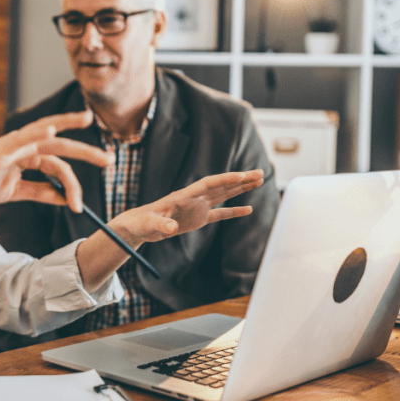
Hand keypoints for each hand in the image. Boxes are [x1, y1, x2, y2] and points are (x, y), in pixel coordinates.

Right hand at [0, 111, 109, 211]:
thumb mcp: (14, 192)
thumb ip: (38, 192)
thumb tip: (62, 198)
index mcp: (27, 156)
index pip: (58, 165)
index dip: (72, 184)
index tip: (80, 205)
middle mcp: (23, 146)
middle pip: (61, 145)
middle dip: (86, 152)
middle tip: (110, 160)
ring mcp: (12, 145)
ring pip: (46, 134)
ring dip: (68, 126)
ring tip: (87, 120)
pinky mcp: (0, 149)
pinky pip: (21, 139)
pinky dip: (37, 132)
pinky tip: (52, 128)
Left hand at [109, 170, 264, 244]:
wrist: (138, 225)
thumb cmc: (141, 222)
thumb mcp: (150, 224)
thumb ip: (161, 224)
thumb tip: (171, 228)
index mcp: (184, 195)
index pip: (208, 184)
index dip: (225, 179)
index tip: (241, 175)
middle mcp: (194, 198)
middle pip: (222, 185)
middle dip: (241, 179)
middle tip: (261, 172)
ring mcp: (198, 207)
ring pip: (224, 195)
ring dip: (241, 188)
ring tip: (260, 180)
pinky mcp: (198, 218)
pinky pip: (220, 213)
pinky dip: (234, 211)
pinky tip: (249, 209)